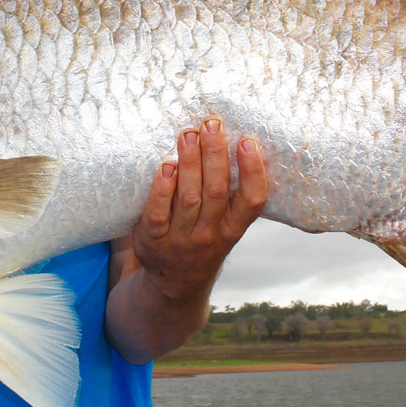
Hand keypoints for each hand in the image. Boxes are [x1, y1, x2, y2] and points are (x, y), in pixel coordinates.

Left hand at [131, 116, 268, 302]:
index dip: (253, 171)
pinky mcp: (152, 240)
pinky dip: (162, 189)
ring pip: (189, 197)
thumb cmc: (203, 240)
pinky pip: (158, 213)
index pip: (252, 202)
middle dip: (215, 154)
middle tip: (212, 123)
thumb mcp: (224, 227)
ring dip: (190, 163)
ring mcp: (180, 239)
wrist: (174, 283)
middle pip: (216, 191)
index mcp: (232, 230)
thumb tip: (228, 141)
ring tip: (188, 134)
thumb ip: (229, 196)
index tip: (247, 142)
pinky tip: (166, 166)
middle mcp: (209, 235)